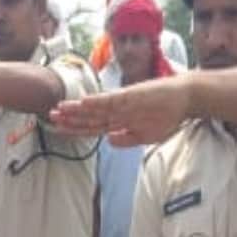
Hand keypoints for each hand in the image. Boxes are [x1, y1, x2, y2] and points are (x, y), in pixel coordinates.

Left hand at [50, 78, 191, 146]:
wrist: (187, 98)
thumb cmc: (167, 115)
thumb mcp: (146, 136)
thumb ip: (127, 139)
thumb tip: (108, 141)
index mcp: (120, 121)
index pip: (92, 126)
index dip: (75, 128)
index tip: (57, 129)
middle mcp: (119, 111)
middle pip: (90, 117)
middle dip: (70, 118)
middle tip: (50, 116)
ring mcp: (125, 102)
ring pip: (97, 107)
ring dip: (78, 109)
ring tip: (60, 108)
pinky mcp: (133, 95)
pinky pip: (113, 99)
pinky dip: (98, 101)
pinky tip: (84, 102)